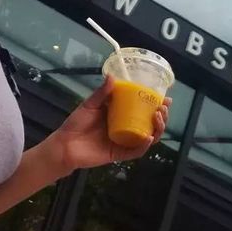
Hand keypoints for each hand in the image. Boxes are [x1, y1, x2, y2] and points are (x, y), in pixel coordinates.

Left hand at [50, 77, 170, 172]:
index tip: (166, 97)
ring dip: (157, 129)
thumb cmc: (76, 123)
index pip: (142, 109)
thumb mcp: (90, 105)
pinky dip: (144, 145)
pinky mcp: (120, 154)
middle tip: (163, 107)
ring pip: (148, 137)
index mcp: (120, 115)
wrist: (65, 144)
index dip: (155, 103)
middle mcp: (126, 128)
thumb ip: (102, 93)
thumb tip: (113, 76)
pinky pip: (136, 151)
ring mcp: (124, 141)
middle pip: (150, 123)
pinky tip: (148, 137)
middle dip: (161, 116)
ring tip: (158, 117)